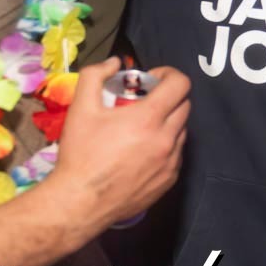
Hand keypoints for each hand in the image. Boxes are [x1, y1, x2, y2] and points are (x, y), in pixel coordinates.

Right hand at [48, 57, 190, 227]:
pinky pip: (177, 154)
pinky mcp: (169, 181)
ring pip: (182, 131)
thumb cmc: (80, 153)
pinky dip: (166, 146)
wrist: (80, 202)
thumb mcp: (80, 107)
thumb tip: (116, 63)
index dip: (168, 75)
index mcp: (149, 118)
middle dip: (168, 97)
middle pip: (184, 105)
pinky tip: (144, 151)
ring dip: (168, 122)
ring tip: (143, 128)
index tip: (150, 80)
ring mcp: (171, 162)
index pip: (181, 84)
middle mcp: (167, 139)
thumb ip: (95, 75)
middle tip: (145, 102)